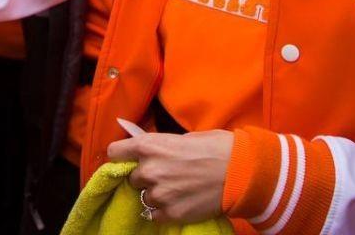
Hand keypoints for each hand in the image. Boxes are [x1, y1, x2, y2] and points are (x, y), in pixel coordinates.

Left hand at [106, 130, 232, 223]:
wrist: (240, 171)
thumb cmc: (214, 147)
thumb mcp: (181, 138)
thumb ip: (159, 146)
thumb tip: (147, 151)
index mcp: (148, 146)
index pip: (114, 153)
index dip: (122, 156)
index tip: (128, 160)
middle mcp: (148, 170)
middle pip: (131, 177)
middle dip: (145, 177)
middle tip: (165, 175)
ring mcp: (159, 194)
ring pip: (144, 197)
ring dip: (156, 194)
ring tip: (177, 189)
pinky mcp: (171, 213)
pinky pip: (155, 215)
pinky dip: (164, 211)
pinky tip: (179, 202)